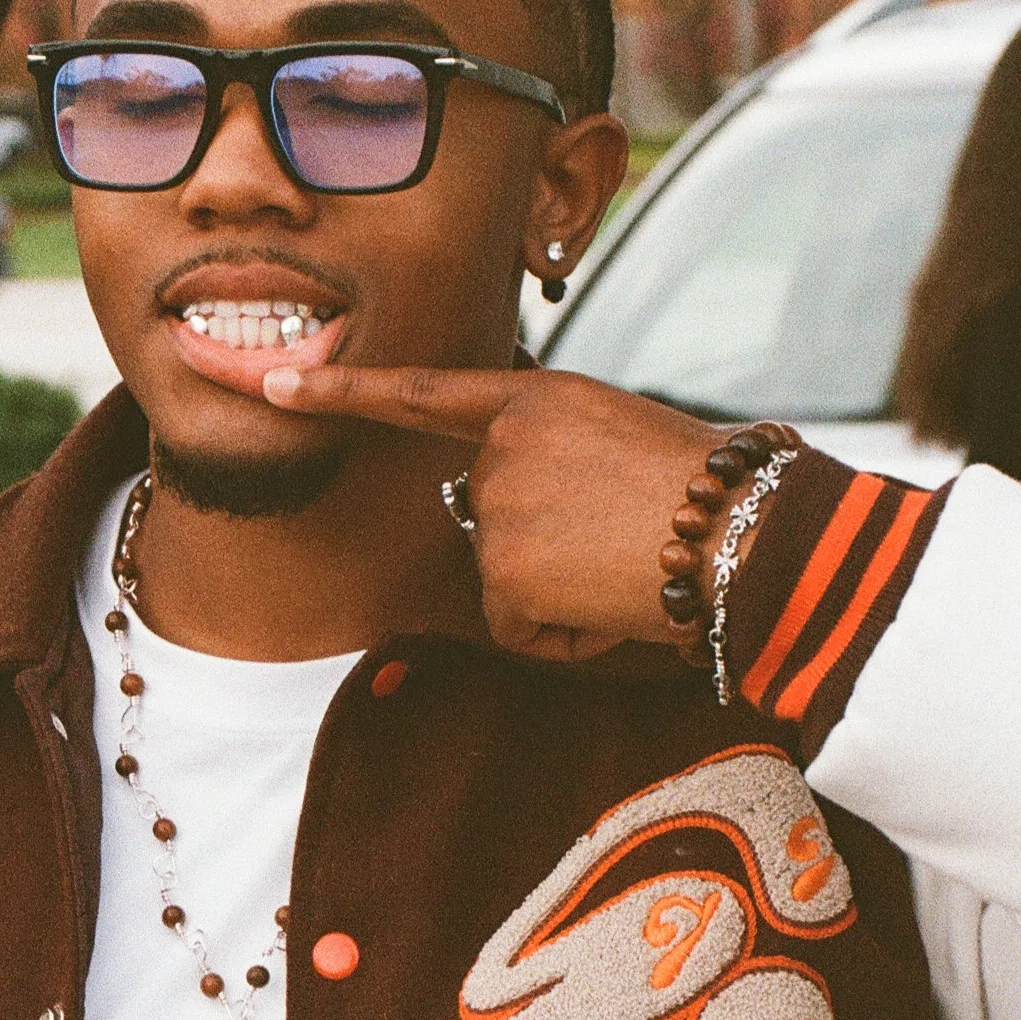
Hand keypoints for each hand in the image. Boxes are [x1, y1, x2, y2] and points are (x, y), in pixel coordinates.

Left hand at [260, 359, 723, 662]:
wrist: (749, 531)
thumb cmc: (710, 489)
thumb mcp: (622, 435)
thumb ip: (555, 452)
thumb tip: (531, 506)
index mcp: (535, 399)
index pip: (418, 394)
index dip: (340, 390)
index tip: (271, 385)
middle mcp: (502, 444)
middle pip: (487, 519)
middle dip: (544, 548)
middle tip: (624, 538)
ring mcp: (498, 505)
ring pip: (506, 580)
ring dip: (562, 593)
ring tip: (630, 565)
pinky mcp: (504, 568)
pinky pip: (519, 627)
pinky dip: (567, 634)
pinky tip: (616, 601)